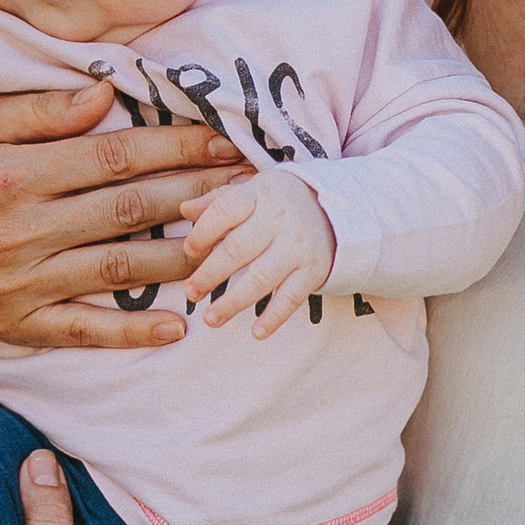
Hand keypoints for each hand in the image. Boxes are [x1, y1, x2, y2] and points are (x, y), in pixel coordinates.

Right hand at [0, 81, 249, 348]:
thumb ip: (43, 109)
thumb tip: (107, 93)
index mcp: (13, 172)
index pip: (114, 155)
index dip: (176, 148)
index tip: (226, 142)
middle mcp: (19, 228)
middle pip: (128, 209)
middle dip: (197, 195)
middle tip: (252, 188)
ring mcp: (20, 281)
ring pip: (118, 267)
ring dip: (181, 257)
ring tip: (233, 244)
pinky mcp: (18, 324)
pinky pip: (84, 330)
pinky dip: (132, 332)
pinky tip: (179, 326)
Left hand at [178, 172, 336, 337]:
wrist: (339, 210)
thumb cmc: (281, 202)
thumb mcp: (254, 192)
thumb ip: (218, 201)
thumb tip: (185, 209)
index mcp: (260, 194)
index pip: (225, 211)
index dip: (203, 233)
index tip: (189, 251)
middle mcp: (280, 219)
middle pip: (238, 249)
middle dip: (210, 274)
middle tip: (191, 292)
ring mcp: (298, 247)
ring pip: (261, 278)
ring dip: (233, 302)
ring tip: (211, 318)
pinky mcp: (314, 270)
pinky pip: (291, 297)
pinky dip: (274, 317)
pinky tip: (256, 332)